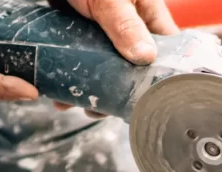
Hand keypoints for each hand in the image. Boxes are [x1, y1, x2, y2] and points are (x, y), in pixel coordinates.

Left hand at [49, 0, 180, 117]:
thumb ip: (125, 24)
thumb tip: (146, 58)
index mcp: (148, 12)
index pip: (166, 50)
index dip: (158, 77)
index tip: (145, 102)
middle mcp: (128, 22)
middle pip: (129, 64)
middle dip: (114, 88)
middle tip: (99, 108)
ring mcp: (102, 26)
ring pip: (101, 63)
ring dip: (87, 84)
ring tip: (71, 103)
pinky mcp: (77, 27)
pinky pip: (77, 54)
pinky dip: (68, 70)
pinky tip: (55, 87)